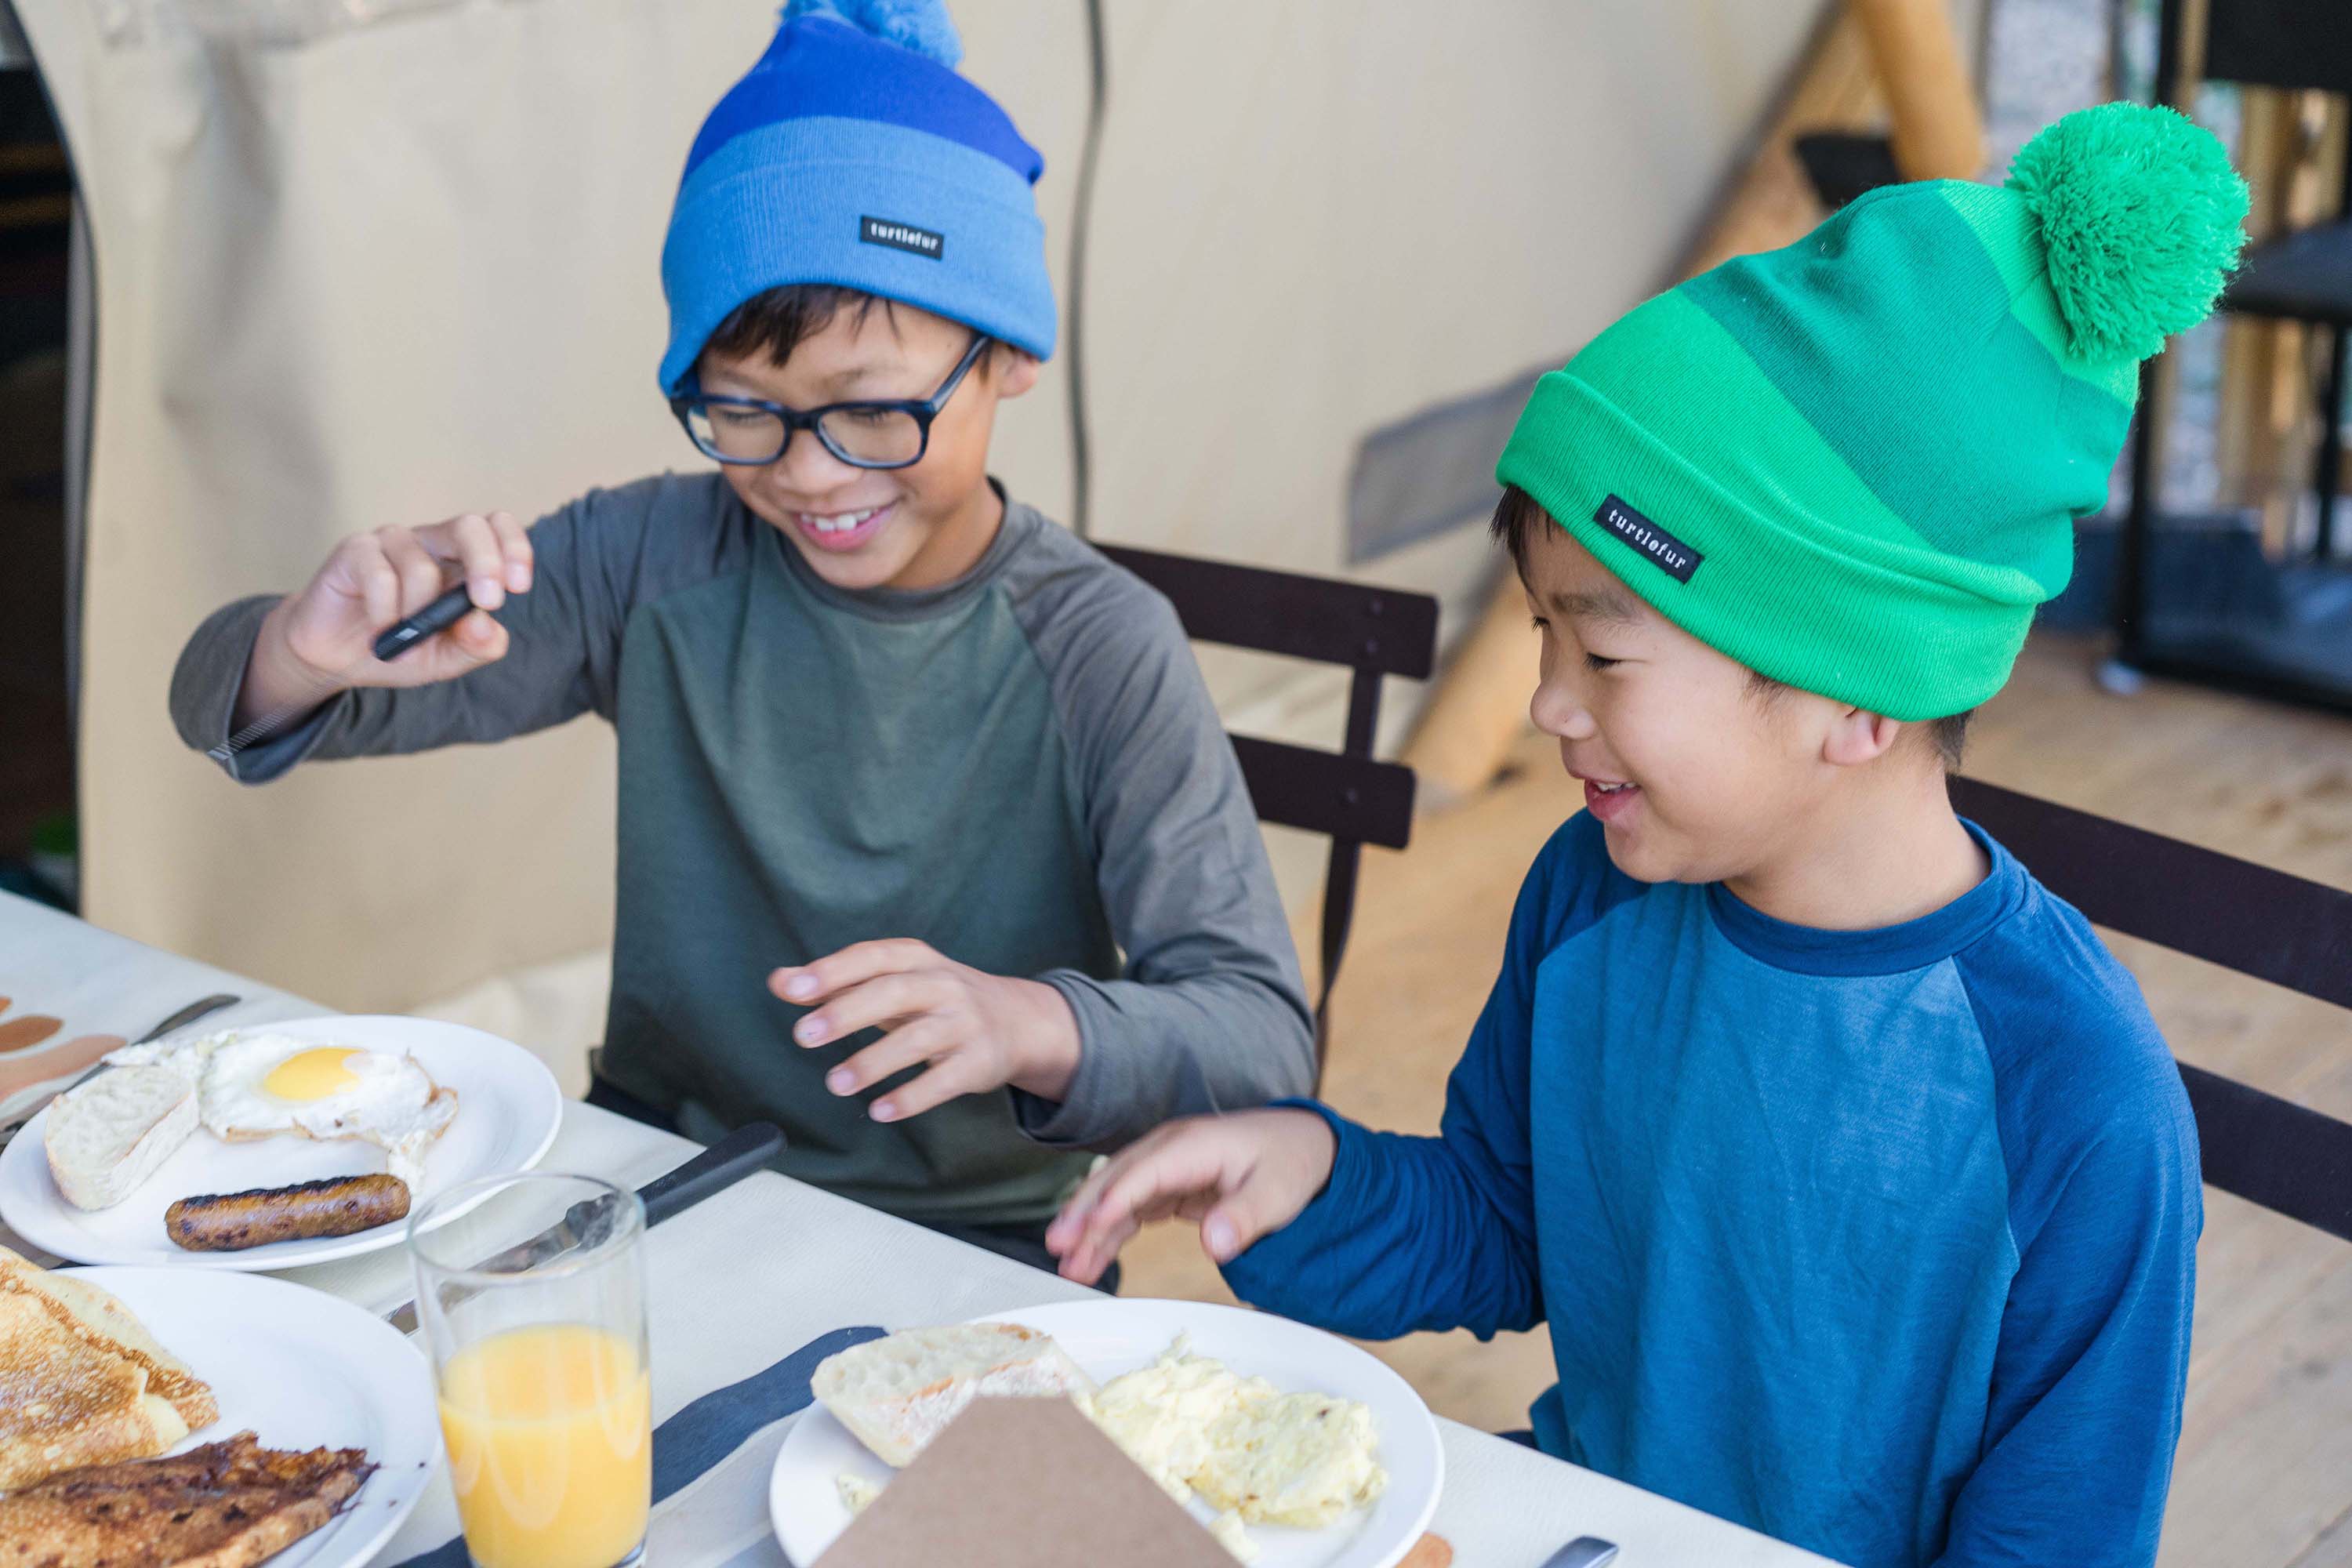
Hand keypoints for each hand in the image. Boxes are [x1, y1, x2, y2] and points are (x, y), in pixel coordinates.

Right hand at [237, 512, 533, 726]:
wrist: (337, 659)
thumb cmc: (399, 647)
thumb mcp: (447, 659)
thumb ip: (476, 646)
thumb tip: (487, 625)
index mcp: (461, 560)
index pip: (496, 528)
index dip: (514, 548)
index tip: (518, 586)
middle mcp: (430, 543)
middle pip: (469, 526)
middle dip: (486, 563)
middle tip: (487, 602)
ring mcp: (391, 542)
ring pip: (422, 567)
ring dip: (417, 614)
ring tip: (402, 637)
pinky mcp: (354, 549)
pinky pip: (380, 576)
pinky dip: (385, 613)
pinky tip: (379, 628)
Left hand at [769, 939, 1082, 1123]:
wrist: (1016, 1021)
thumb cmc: (935, 999)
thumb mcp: (892, 982)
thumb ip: (836, 983)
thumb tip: (779, 981)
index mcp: (916, 959)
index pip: (872, 957)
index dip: (833, 970)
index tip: (792, 988)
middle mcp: (943, 985)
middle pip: (894, 992)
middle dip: (848, 1012)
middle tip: (804, 1035)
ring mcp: (964, 1023)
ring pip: (918, 1039)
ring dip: (873, 1062)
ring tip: (835, 1083)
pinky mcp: (978, 1062)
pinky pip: (944, 1081)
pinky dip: (911, 1097)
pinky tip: (880, 1110)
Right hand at [1044, 1109, 1336, 1284]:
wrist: (1304, 1145)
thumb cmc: (1292, 1163)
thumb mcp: (1279, 1191)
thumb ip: (1246, 1216)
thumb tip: (1214, 1243)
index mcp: (1194, 1144)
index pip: (1145, 1172)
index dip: (1116, 1199)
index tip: (1090, 1229)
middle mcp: (1171, 1149)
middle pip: (1117, 1179)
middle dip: (1085, 1213)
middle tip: (1059, 1248)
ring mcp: (1166, 1166)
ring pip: (1116, 1196)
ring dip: (1090, 1229)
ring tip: (1067, 1266)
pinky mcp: (1168, 1185)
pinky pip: (1130, 1209)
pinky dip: (1109, 1232)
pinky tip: (1091, 1258)